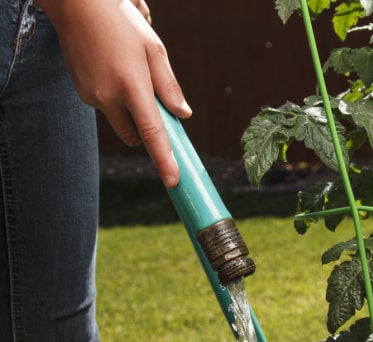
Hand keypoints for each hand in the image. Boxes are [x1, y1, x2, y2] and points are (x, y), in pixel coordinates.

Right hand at [36, 0, 190, 186]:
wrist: (77, 7)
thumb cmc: (122, 25)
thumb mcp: (154, 51)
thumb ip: (169, 87)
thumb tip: (183, 115)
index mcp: (133, 87)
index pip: (152, 133)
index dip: (164, 160)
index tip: (173, 181)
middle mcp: (109, 97)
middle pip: (135, 135)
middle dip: (147, 130)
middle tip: (154, 106)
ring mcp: (91, 97)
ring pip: (119, 120)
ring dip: (130, 111)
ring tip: (128, 73)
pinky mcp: (81, 94)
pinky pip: (106, 106)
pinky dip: (114, 98)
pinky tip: (112, 70)